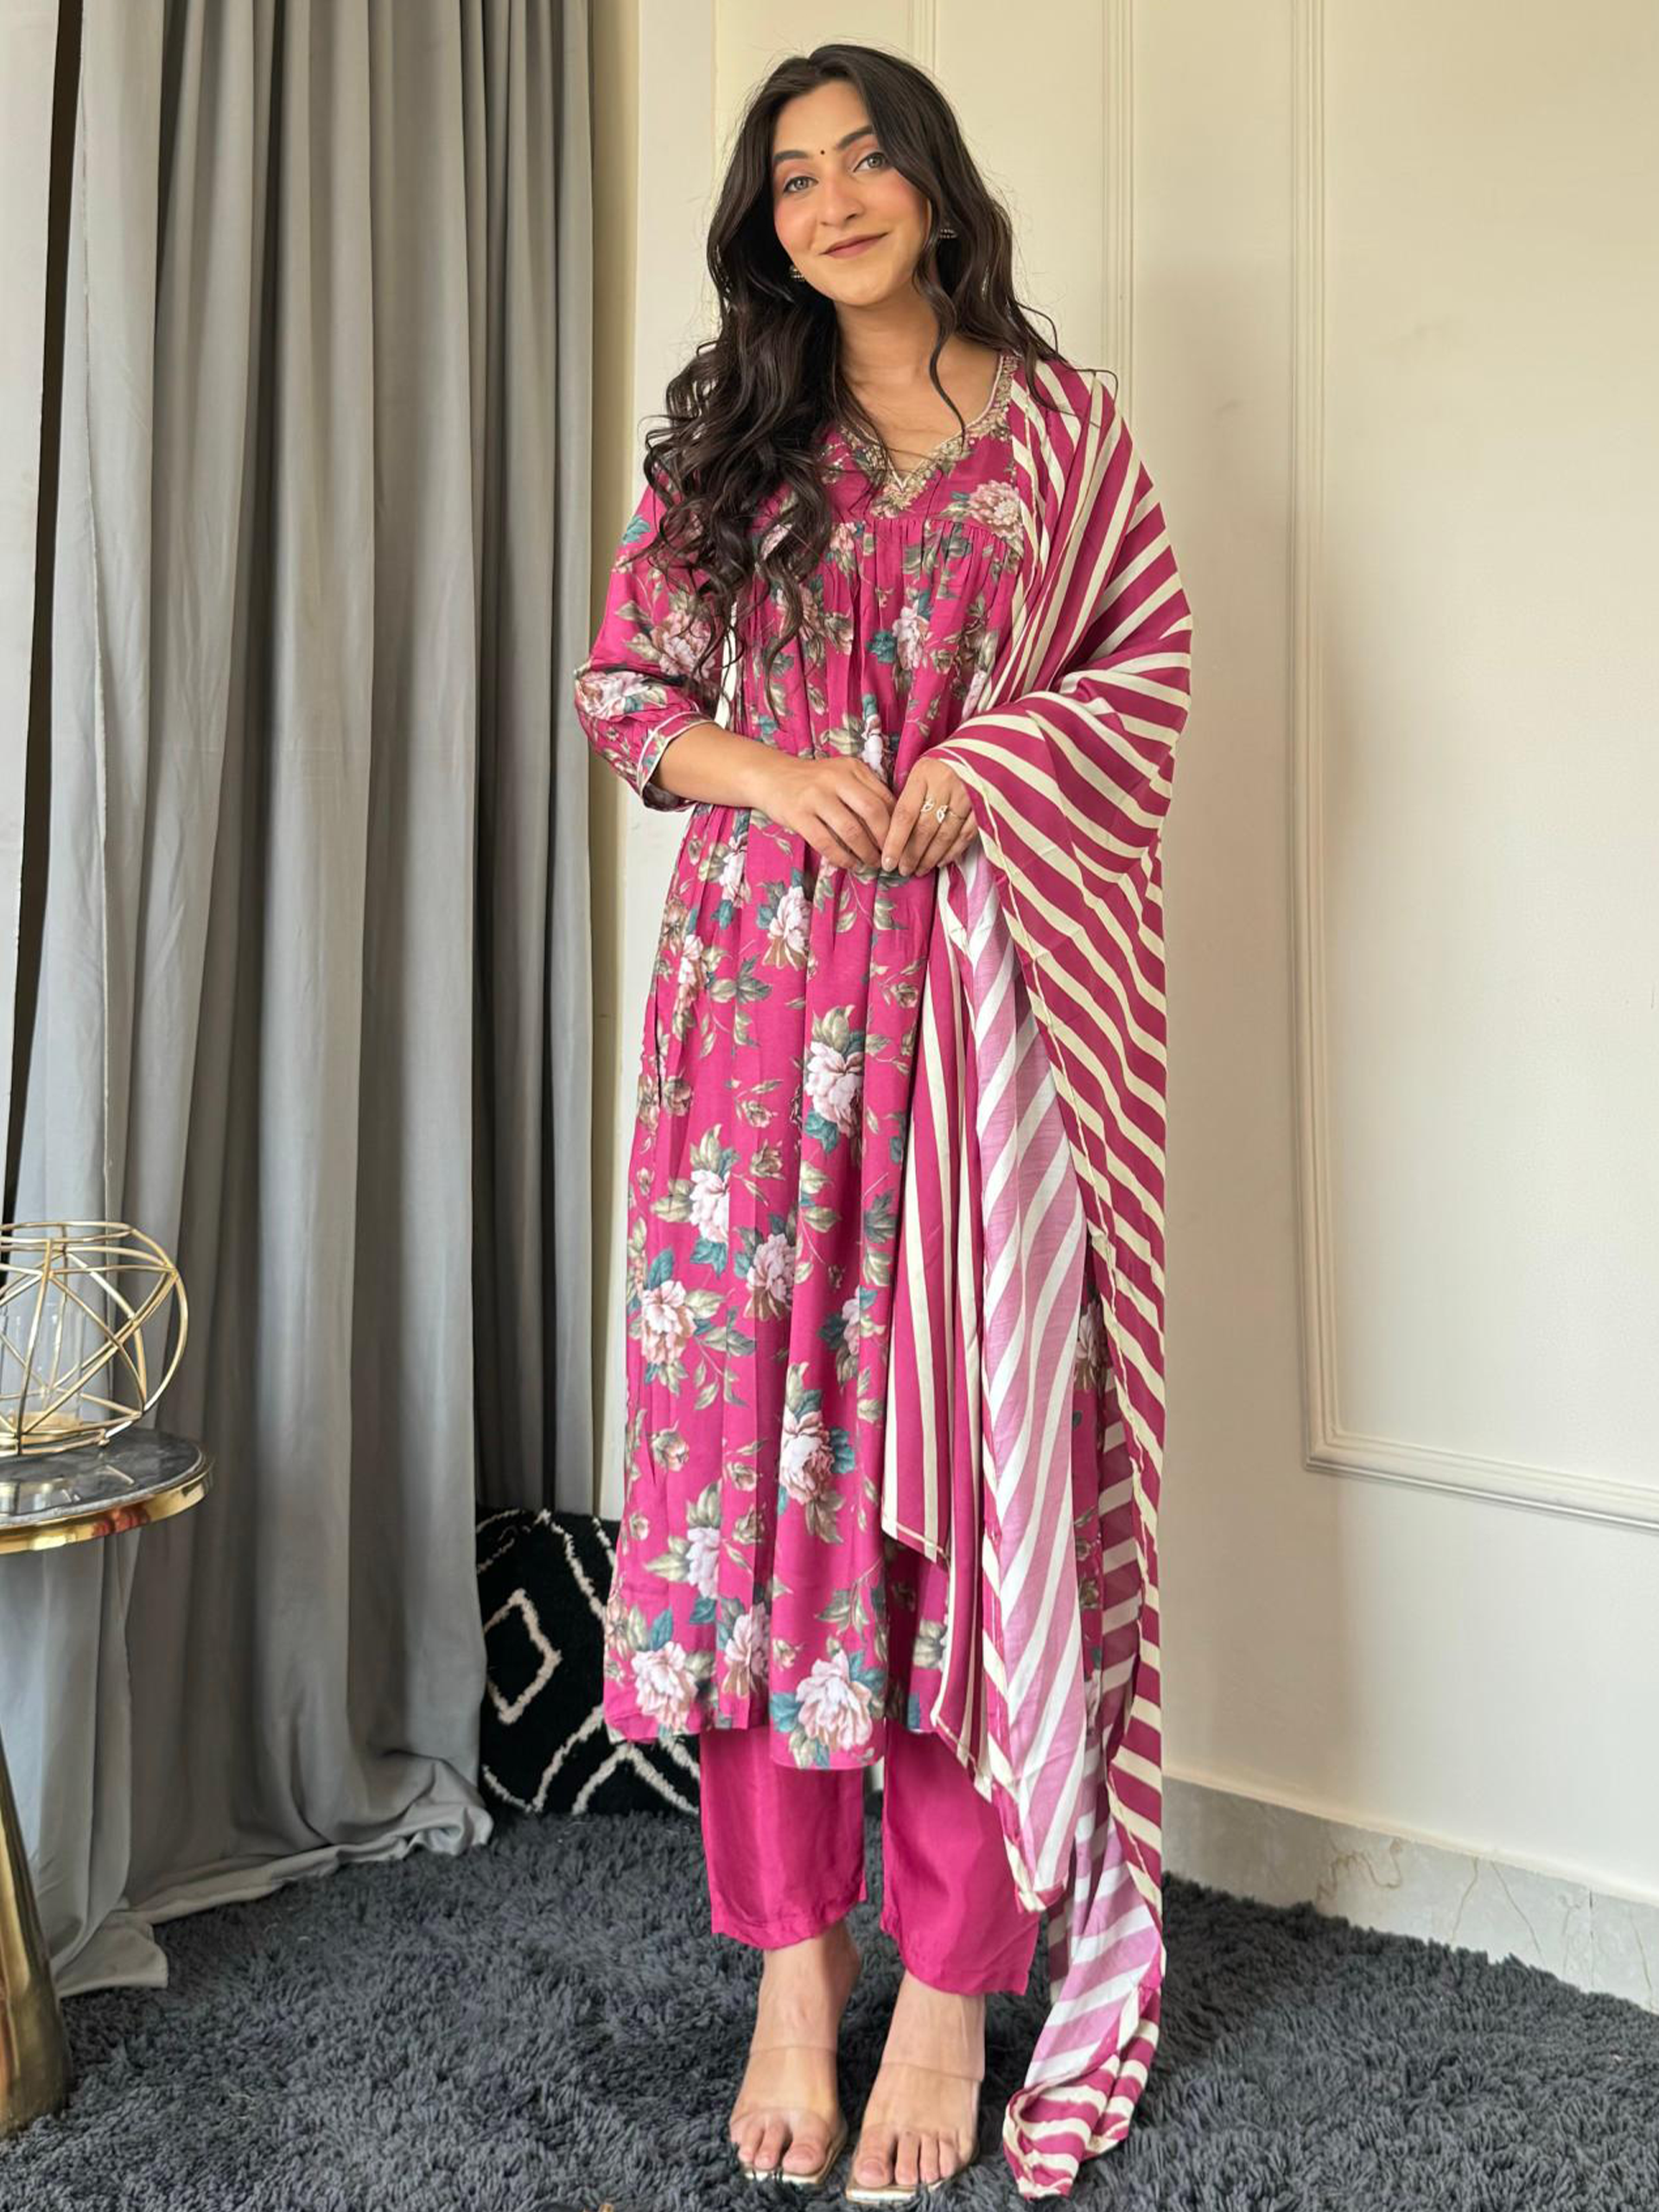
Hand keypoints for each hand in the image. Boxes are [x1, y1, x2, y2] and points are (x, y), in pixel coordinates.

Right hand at [757, 754, 895, 873]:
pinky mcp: (798, 814)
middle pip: (873, 812)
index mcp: (853, 768)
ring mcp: (816, 795)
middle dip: (885, 840)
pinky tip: (850, 864)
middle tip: (889, 857)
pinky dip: (842, 858)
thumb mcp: (843, 777)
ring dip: (866, 852)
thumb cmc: (814, 783)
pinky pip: (826, 842)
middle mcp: (836, 778)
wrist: (771, 776)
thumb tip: (894, 828)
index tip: (901, 843)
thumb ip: (865, 794)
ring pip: (851, 830)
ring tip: (871, 864)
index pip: (885, 798)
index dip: (897, 825)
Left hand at [879, 761, 978, 875]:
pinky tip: (940, 861)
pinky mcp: (984, 806)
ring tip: (918, 870)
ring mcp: (967, 796)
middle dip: (911, 855)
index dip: (895, 842)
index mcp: (924, 774)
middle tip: (903, 870)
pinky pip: (965, 836)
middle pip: (924, 829)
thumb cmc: (943, 765)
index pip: (904, 814)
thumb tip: (892, 834)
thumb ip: (908, 797)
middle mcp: (945, 785)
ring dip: (929, 857)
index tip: (888, 861)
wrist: (981, 751)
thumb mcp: (921, 771)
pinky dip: (952, 852)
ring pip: (944, 836)